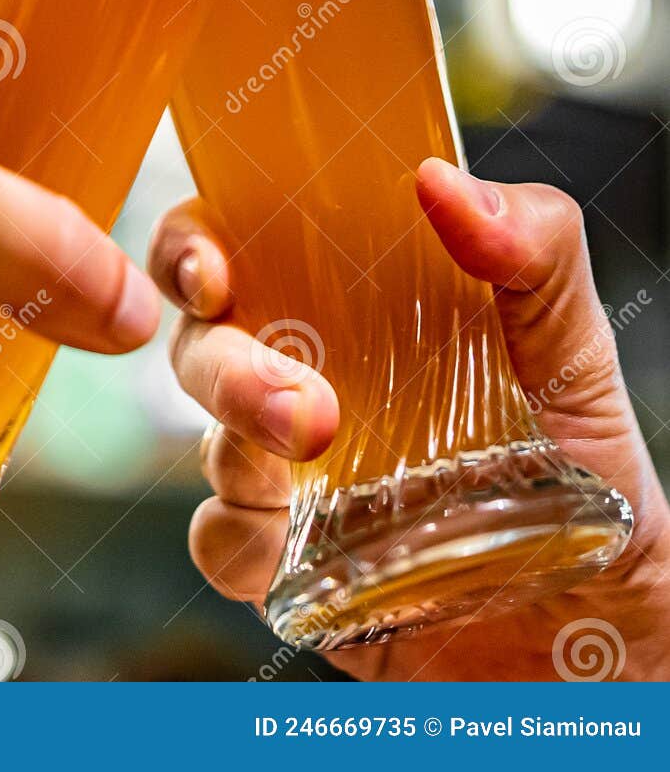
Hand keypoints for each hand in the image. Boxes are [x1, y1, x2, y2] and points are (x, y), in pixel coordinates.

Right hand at [149, 159, 669, 679]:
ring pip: (205, 438)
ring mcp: (290, 474)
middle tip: (301, 401)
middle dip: (222, 363)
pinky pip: (220, 542)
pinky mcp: (290, 565)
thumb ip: (533, 250)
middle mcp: (304, 376)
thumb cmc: (587, 464)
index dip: (193, 243)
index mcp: (351, 304)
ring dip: (238, 440)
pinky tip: (298, 538)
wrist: (609, 619)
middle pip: (201, 342)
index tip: (210, 266)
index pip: (237, 242)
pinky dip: (238, 536)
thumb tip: (445, 183)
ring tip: (320, 445)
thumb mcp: (576, 344)